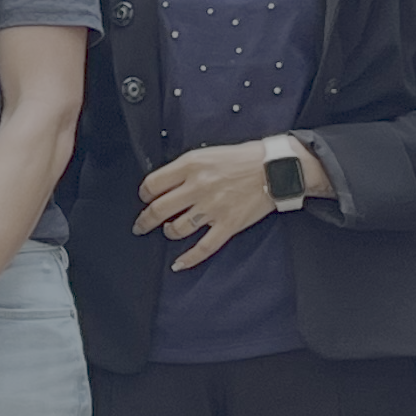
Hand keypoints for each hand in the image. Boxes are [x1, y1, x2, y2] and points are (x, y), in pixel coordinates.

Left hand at [136, 143, 283, 271]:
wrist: (275, 168)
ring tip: (168, 231)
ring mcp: (212, 208)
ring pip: (177, 228)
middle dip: (145, 220)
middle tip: (141, 225)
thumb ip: (186, 168)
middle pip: (159, 209)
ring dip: (168, 232)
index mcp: (191, 165)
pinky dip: (189, 258)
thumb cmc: (244, 158)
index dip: (144, 194)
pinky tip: (179, 263)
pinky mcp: (227, 224)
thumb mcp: (208, 152)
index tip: (144, 198)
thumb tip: (166, 183)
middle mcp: (198, 187)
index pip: (153, 184)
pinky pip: (203, 247)